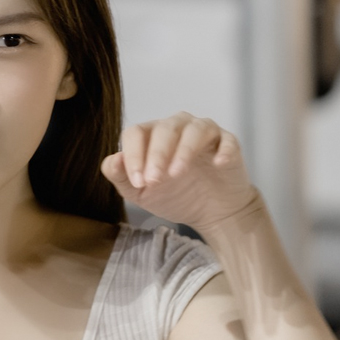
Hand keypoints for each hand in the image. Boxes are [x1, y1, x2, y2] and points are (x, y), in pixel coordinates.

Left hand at [100, 112, 259, 231]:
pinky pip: (225, 139)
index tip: (138, 182)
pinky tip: (217, 163)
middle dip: (156, 155)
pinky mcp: (228, 143)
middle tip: (153, 181)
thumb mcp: (140, 192)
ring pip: (192, 130)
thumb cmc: (173, 195)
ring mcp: (203, 132)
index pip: (136, 133)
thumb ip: (120, 176)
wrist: (210, 212)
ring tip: (176, 174)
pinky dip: (222, 150)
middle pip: (163, 129)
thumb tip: (112, 159)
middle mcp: (176, 127)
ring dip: (183, 151)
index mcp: (151, 135)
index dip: (133, 155)